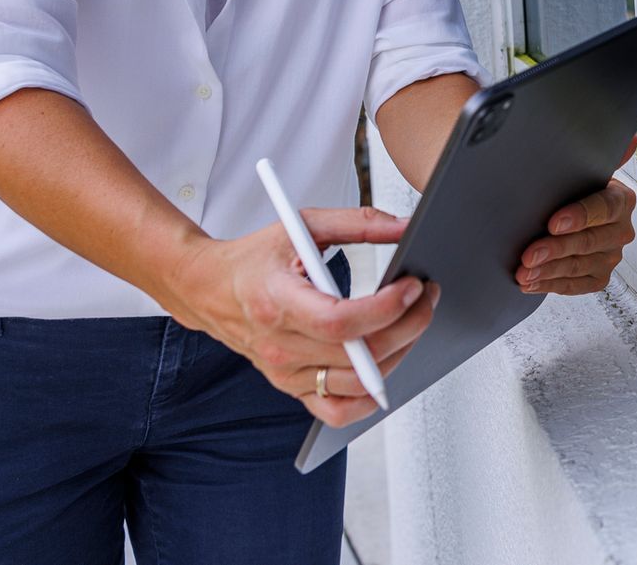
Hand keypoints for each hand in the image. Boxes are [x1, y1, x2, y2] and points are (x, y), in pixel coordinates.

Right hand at [166, 206, 440, 427]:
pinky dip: (368, 398)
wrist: (210, 289)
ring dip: (398, 355)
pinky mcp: (291, 388)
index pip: (340, 322)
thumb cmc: (255, 258)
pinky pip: (336, 411)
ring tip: (412, 323)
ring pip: (356, 386)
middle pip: (358, 355)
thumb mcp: (304, 225)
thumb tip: (407, 227)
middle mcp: (279, 346)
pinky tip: (387, 366)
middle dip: (408, 326)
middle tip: (426, 298)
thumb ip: (359, 224)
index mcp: (278, 301)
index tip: (413, 286)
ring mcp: (284, 374)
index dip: (386, 309)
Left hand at [515, 135, 636, 295]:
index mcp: (621, 200)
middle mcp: (621, 230)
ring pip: (578, 266)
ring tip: (523, 271)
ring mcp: (611, 257)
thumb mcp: (586, 170)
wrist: (576, 216)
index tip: (553, 222)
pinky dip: (549, 285)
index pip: (604, 208)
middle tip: (529, 254)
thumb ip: (603, 155)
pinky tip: (530, 282)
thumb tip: (630, 139)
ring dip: (548, 270)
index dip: (579, 216)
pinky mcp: (599, 277)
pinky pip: (574, 286)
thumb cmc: (577, 190)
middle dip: (555, 248)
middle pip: (588, 241)